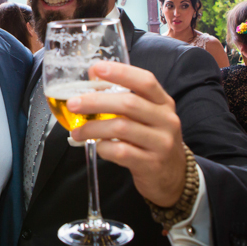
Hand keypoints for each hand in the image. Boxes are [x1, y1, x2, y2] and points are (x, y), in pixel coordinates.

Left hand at [67, 61, 185, 206]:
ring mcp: (161, 143)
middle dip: (95, 101)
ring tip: (77, 132)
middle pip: (129, 103)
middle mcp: (166, 120)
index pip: (145, 80)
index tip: (95, 68)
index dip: (120, 72)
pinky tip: (97, 147)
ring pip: (121, 128)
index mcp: (163, 103)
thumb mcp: (149, 117)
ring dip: (93, 128)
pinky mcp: (151, 164)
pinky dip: (103, 148)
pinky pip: (121, 152)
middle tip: (73, 103)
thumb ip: (126, 102)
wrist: (174, 176)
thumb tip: (91, 85)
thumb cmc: (152, 140)